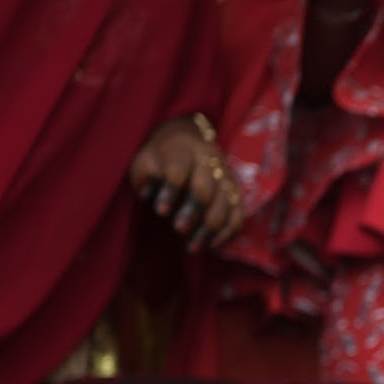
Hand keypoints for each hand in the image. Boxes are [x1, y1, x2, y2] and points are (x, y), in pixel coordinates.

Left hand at [128, 117, 242, 251]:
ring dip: (210, 228)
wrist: (188, 137)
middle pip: (206, 188)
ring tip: (192, 246)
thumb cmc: (161, 157)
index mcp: (183, 148)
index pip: (178, 170)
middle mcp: (209, 159)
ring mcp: (226, 174)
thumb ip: (144, 174)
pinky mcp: (236, 189)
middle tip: (179, 229)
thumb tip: (150, 194)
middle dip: (193, 212)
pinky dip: (228, 231)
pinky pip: (238, 213)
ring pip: (225, 203)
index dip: (170, 192)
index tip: (160, 212)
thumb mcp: (145, 158)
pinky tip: (212, 244)